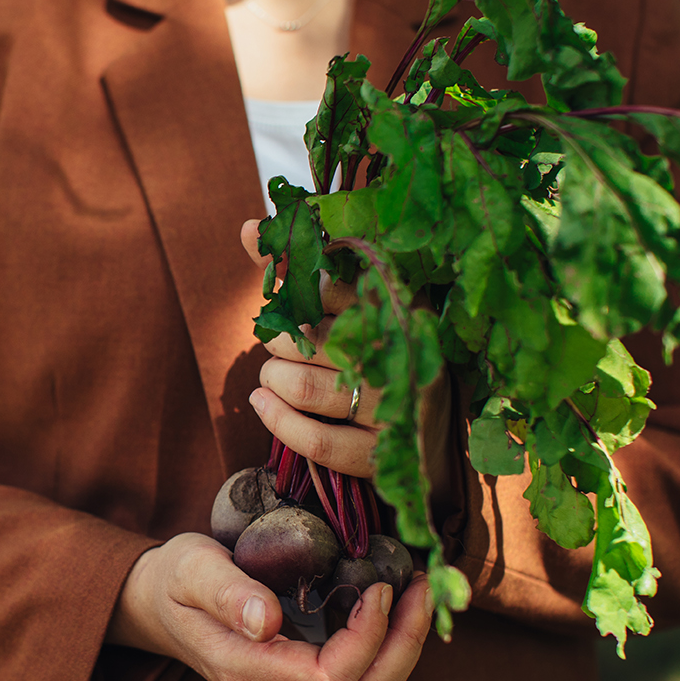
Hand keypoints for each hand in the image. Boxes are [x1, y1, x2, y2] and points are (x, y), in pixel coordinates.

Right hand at [108, 533, 434, 680]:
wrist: (159, 605)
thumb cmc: (176, 579)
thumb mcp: (192, 569)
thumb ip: (226, 593)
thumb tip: (266, 621)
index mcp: (245, 671)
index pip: (331, 678)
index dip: (368, 638)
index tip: (379, 585)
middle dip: (404, 643)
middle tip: (421, 585)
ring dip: (404, 648)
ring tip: (418, 593)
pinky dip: (389, 650)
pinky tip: (396, 608)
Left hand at [239, 220, 457, 501]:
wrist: (432, 444)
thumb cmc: (382, 360)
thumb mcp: (356, 310)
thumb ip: (301, 268)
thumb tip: (247, 226)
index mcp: (398, 307)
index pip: (330, 285)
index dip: (292, 290)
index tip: (281, 301)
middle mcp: (401, 354)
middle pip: (307, 337)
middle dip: (276, 341)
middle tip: (279, 347)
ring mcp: (394, 406)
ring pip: (302, 386)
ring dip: (271, 379)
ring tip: (272, 377)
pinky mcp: (381, 453)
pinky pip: (316, 439)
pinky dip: (277, 420)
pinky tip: (262, 403)